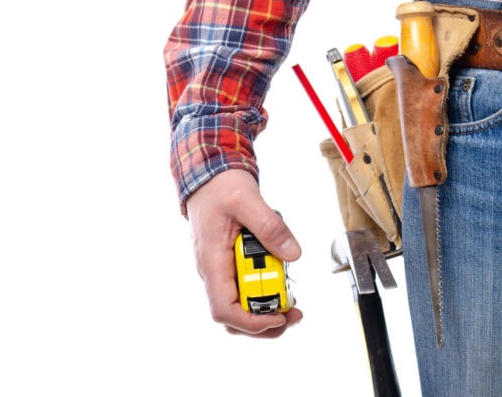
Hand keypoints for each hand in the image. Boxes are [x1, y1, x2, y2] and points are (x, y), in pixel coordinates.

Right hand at [186, 169, 302, 337]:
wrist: (208, 177)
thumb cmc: (220, 188)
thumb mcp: (248, 200)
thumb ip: (270, 228)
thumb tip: (292, 255)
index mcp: (212, 261)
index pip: (224, 309)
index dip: (251, 322)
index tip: (279, 317)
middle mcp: (213, 272)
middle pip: (232, 318)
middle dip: (264, 324)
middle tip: (294, 315)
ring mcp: (221, 271)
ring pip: (238, 309)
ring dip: (265, 313)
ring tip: (291, 305)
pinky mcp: (230, 265)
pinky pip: (244, 291)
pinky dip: (263, 296)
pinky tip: (281, 285)